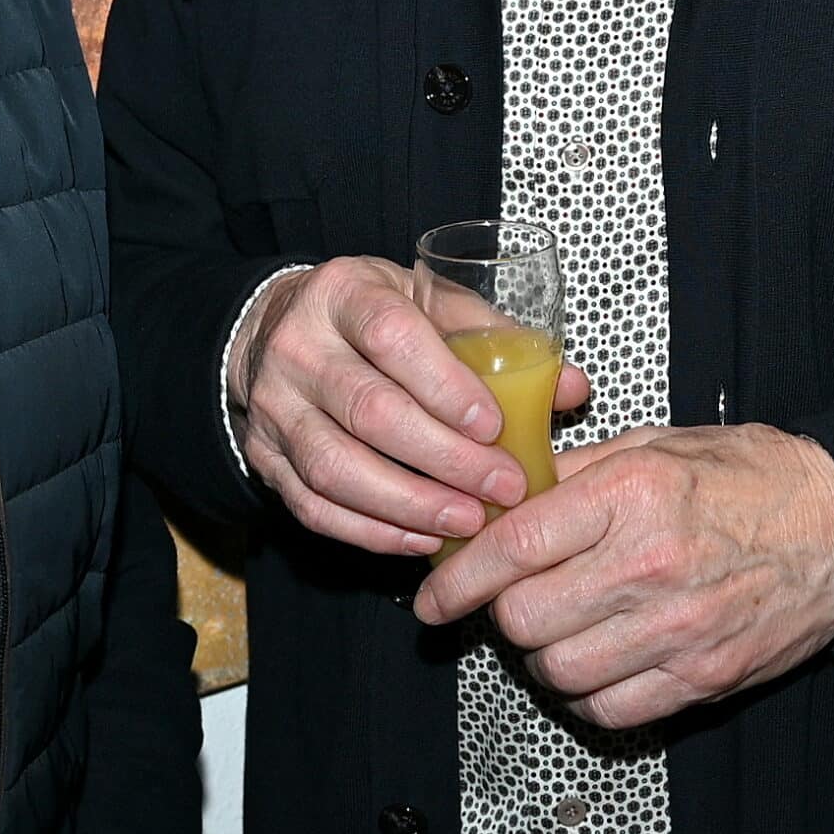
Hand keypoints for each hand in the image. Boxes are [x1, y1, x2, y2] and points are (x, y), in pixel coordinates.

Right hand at [225, 257, 592, 555]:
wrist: (277, 330)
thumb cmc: (370, 316)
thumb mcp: (425, 301)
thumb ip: (494, 338)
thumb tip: (570, 387)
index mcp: (342, 293)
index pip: (389, 335)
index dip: (444, 384)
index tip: (492, 424)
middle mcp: (297, 347)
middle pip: (368, 410)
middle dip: (445, 459)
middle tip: (503, 488)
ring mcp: (274, 407)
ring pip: (335, 468)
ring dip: (409, 505)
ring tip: (468, 522)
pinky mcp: (263, 458)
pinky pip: (314, 507)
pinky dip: (371, 532)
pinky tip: (421, 541)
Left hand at [411, 423, 833, 727]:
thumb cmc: (750, 476)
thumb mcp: (654, 445)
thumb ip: (573, 472)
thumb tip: (499, 492)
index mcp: (631, 495)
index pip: (514, 546)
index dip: (457, 577)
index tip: (433, 594)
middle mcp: (651, 564)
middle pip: (525, 618)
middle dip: (502, 612)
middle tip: (511, 597)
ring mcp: (680, 629)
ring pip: (561, 671)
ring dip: (542, 656)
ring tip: (557, 627)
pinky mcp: (706, 677)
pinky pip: (612, 710)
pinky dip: (588, 694)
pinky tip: (596, 662)